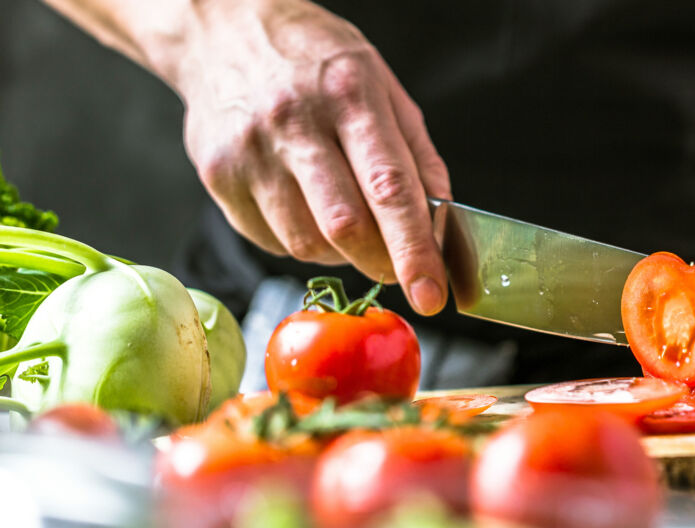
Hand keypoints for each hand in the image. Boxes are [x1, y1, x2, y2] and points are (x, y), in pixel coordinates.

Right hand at [176, 0, 449, 313]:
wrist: (223, 30)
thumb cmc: (314, 60)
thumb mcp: (383, 87)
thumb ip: (417, 157)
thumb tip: (440, 225)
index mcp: (349, 95)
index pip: (389, 190)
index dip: (414, 251)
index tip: (431, 294)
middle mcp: (294, 123)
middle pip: (344, 227)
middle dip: (381, 262)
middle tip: (396, 267)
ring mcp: (249, 152)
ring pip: (306, 244)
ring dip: (340, 252)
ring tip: (345, 219)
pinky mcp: (217, 176)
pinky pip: (271, 241)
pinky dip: (300, 242)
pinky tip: (305, 207)